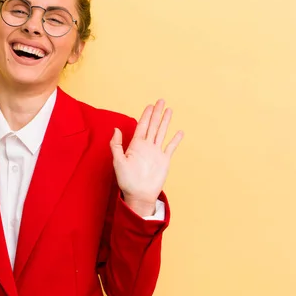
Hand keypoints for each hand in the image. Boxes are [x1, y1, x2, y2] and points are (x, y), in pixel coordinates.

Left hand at [110, 99, 183, 216]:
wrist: (139, 194)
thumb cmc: (126, 180)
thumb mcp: (118, 161)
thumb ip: (116, 145)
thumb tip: (115, 129)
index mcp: (136, 145)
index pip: (142, 126)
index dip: (146, 115)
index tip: (150, 105)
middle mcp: (147, 146)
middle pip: (153, 125)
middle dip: (156, 113)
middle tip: (161, 100)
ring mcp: (156, 152)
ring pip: (162, 132)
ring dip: (165, 121)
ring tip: (169, 110)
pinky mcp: (164, 160)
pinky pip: (170, 147)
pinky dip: (175, 139)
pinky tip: (179, 132)